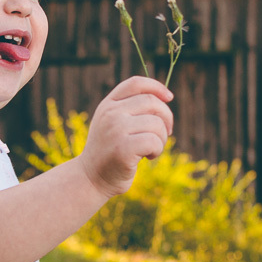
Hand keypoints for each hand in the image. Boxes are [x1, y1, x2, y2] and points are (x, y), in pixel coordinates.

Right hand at [79, 76, 173, 197]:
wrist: (91, 178)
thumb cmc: (110, 151)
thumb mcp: (114, 124)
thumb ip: (131, 109)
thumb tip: (165, 98)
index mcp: (108, 105)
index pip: (136, 83)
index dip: (156, 86)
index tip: (169, 97)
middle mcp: (110, 113)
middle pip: (152, 102)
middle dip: (166, 117)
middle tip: (165, 133)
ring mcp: (115, 130)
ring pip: (157, 123)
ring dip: (162, 138)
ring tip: (151, 149)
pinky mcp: (123, 149)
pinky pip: (154, 141)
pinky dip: (157, 150)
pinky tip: (147, 157)